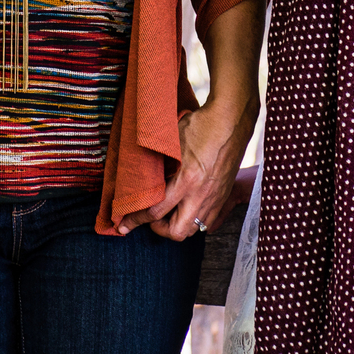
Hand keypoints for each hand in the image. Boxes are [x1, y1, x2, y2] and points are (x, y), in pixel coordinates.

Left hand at [122, 96, 253, 240]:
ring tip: (166, 214)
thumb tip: (142, 179)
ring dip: (177, 226)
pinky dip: (193, 220)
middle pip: (177, 232)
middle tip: (150, 218)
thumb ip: (158, 164)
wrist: (230, 121)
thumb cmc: (200, 126)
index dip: (136, 220)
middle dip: (159, 229)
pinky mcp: (223, 196)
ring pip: (194, 230)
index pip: (156, 211)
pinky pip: (207, 221)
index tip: (123, 225)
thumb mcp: (171, 143)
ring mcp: (214, 198)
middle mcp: (201, 194)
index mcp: (187, 179)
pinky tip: (184, 209)